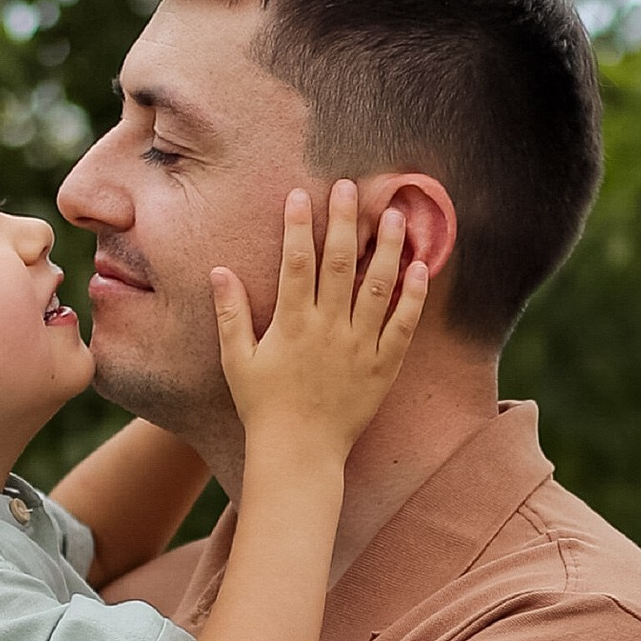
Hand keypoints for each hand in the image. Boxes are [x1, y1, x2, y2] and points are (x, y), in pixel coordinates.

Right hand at [211, 183, 426, 467]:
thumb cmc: (263, 407)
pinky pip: (403, 326)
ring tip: (394, 215)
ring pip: (378, 286)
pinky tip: (421, 268)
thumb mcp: (237, 361)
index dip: (298, 225)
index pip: (296, 262)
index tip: (301, 194)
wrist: (299, 453)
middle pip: (339, 263)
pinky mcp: (384, 366)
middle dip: (344, 220)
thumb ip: (230, 314)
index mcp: (292, 324)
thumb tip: (219, 270)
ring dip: (387, 248)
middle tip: (350, 187)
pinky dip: (414, 297)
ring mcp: (360, 347)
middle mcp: (329, 329)